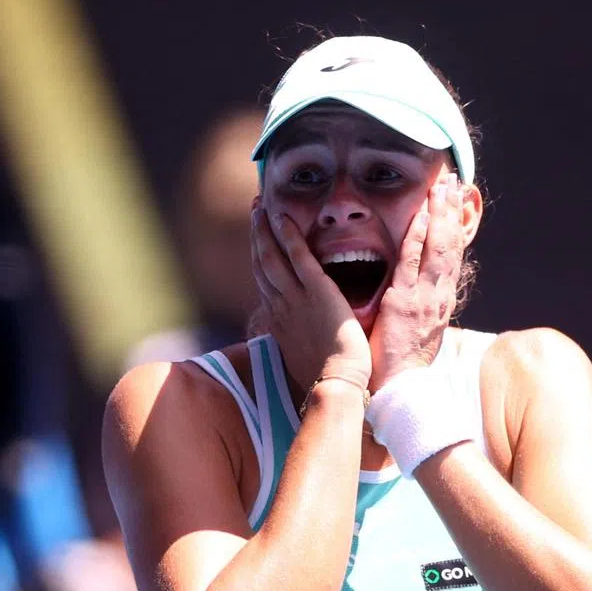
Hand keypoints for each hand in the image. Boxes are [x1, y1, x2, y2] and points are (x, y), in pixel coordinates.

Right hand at [251, 207, 371, 392]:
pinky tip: (282, 216)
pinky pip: (297, 255)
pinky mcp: (316, 290)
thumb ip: (301, 343)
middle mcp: (281, 307)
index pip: (265, 284)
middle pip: (261, 265)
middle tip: (254, 214)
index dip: (259, 260)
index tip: (258, 243)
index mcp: (279, 323)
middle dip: (257, 237)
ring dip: (264, 229)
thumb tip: (300, 342)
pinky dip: (288, 234)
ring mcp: (296, 297)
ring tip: (260, 207)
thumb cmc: (327, 378)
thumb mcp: (305, 359)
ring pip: (271, 256)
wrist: (337, 383)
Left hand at [368, 171, 464, 391]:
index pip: (452, 255)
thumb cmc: (402, 361)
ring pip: (438, 248)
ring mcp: (424, 297)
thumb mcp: (420, 328)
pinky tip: (421, 215)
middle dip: (453, 211)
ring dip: (441, 215)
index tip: (456, 202)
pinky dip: (419, 237)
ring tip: (443, 187)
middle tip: (454, 182)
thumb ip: (421, 304)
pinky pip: (413, 263)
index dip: (455, 226)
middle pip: (451, 245)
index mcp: (441, 300)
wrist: (399, 387)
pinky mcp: (404, 302)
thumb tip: (421, 289)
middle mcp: (439, 295)